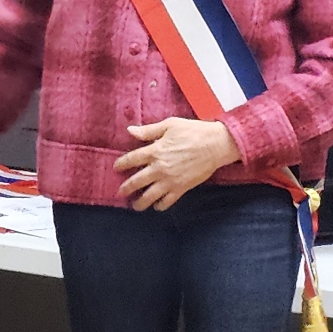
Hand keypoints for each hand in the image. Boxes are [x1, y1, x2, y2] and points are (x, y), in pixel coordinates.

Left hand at [114, 118, 238, 210]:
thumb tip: (130, 130)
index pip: (131, 159)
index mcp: (155, 151)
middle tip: (121, 192)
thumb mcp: (170, 125)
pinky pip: (167, 202)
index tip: (116, 168)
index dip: (121, 164)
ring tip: (135, 205)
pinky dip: (160, 206)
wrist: (215, 145)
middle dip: (126, 188)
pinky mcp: (181, 188)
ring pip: (149, 196)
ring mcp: (170, 181)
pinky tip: (156, 206)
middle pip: (136, 182)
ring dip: (140, 203)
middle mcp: (159, 168)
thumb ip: (148, 131)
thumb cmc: (193, 132)